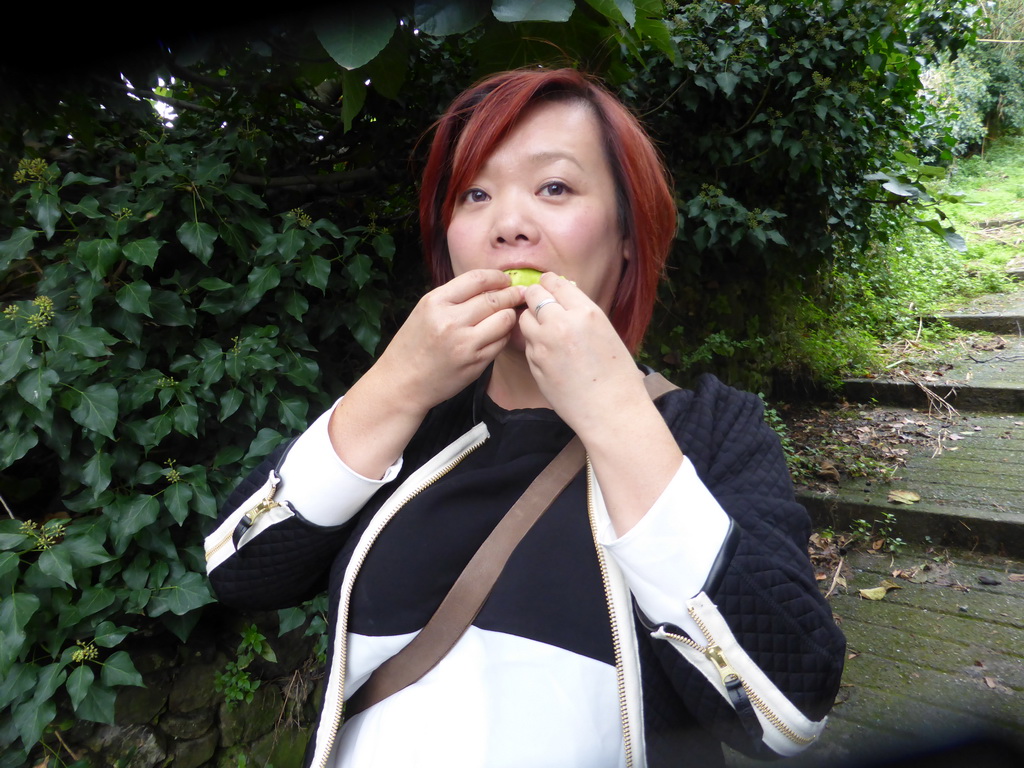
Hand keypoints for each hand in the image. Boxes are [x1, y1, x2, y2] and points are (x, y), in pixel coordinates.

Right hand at [376, 269, 523, 417]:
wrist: (403, 382)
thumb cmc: (414, 345)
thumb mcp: (425, 311)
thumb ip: (454, 297)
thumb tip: (490, 285)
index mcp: (435, 302)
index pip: (476, 280)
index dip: (497, 277)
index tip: (505, 280)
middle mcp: (450, 321)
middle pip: (494, 299)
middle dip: (511, 294)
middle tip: (518, 294)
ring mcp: (465, 344)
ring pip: (504, 320)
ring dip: (510, 314)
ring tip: (509, 314)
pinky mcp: (476, 363)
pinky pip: (501, 342)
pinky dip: (505, 335)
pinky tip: (500, 333)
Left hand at [517, 273, 645, 435]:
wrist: (611, 411)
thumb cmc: (617, 375)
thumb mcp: (607, 333)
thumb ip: (582, 314)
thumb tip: (562, 296)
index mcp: (586, 312)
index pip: (556, 282)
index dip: (549, 283)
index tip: (548, 286)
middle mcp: (562, 323)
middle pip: (534, 295)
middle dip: (535, 297)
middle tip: (539, 302)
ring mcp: (544, 344)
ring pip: (525, 319)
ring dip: (532, 320)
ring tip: (545, 331)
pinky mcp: (534, 363)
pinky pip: (527, 344)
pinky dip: (534, 344)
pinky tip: (549, 354)